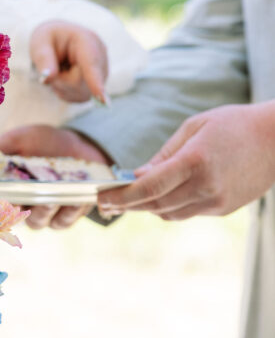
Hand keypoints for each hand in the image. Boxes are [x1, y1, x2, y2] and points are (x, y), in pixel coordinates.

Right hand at [0, 124, 109, 229]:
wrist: (77, 144)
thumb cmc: (42, 141)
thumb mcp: (18, 140)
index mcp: (6, 188)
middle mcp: (22, 204)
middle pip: (12, 218)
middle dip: (15, 211)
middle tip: (20, 200)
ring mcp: (43, 212)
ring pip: (37, 222)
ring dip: (42, 211)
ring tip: (50, 199)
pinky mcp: (65, 216)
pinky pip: (62, 222)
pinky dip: (68, 213)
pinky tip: (74, 201)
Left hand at [30, 21, 108, 103]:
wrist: (58, 42)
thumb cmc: (49, 40)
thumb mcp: (40, 43)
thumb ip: (42, 58)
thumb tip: (48, 77)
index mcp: (86, 40)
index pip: (91, 64)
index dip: (96, 83)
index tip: (104, 102)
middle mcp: (100, 55)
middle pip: (78, 83)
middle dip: (59, 80)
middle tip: (50, 67)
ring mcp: (102, 71)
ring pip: (79, 92)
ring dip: (63, 86)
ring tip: (60, 69)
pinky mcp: (99, 85)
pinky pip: (79, 97)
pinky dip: (67, 91)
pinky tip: (66, 77)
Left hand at [97, 103, 274, 220]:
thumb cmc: (234, 124)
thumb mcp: (194, 127)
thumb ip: (164, 154)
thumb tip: (137, 176)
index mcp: (194, 161)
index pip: (147, 188)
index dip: (121, 196)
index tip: (102, 197)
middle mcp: (205, 186)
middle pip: (154, 205)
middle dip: (128, 205)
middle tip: (107, 202)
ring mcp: (216, 201)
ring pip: (169, 214)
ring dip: (148, 208)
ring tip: (130, 199)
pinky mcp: (224, 209)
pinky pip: (188, 212)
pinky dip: (172, 206)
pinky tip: (164, 195)